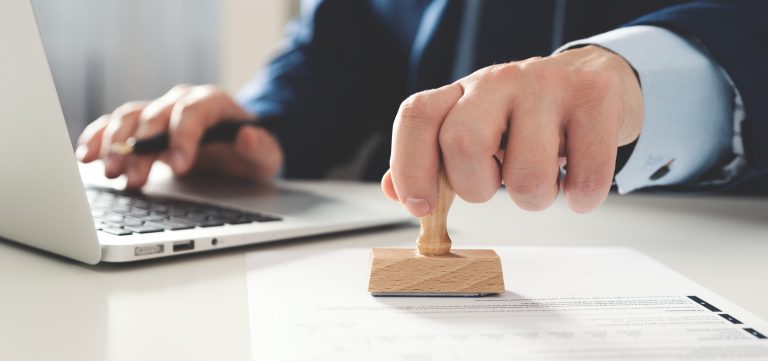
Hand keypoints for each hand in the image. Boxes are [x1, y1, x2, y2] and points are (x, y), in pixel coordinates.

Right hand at [77, 85, 282, 188]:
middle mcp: (182, 103)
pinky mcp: (143, 129)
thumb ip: (261, 148)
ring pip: (129, 118)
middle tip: (134, 178)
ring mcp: (160, 114)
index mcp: (213, 104)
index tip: (179, 167)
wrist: (241, 151)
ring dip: (115, 144)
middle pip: (154, 116)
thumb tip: (248, 136)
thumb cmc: (253, 153)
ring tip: (110, 172)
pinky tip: (88, 157)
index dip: (183, 137)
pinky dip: (98, 138)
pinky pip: (114, 126)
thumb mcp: (267, 156)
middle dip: (142, 148)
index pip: (193, 112)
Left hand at [382, 45, 642, 214]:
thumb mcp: (475, 128)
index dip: (410, 166)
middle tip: (495, 184)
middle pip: (462, 142)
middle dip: (476, 188)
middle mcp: (500, 81)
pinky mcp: (595, 99)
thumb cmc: (527, 116)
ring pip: (527, 174)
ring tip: (542, 179)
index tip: (421, 206)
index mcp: (463, 92)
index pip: (417, 115)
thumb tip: (395, 190)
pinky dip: (581, 196)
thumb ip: (432, 160)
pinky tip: (576, 179)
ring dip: (535, 198)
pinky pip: (585, 178)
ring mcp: (548, 86)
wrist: (598, 81)